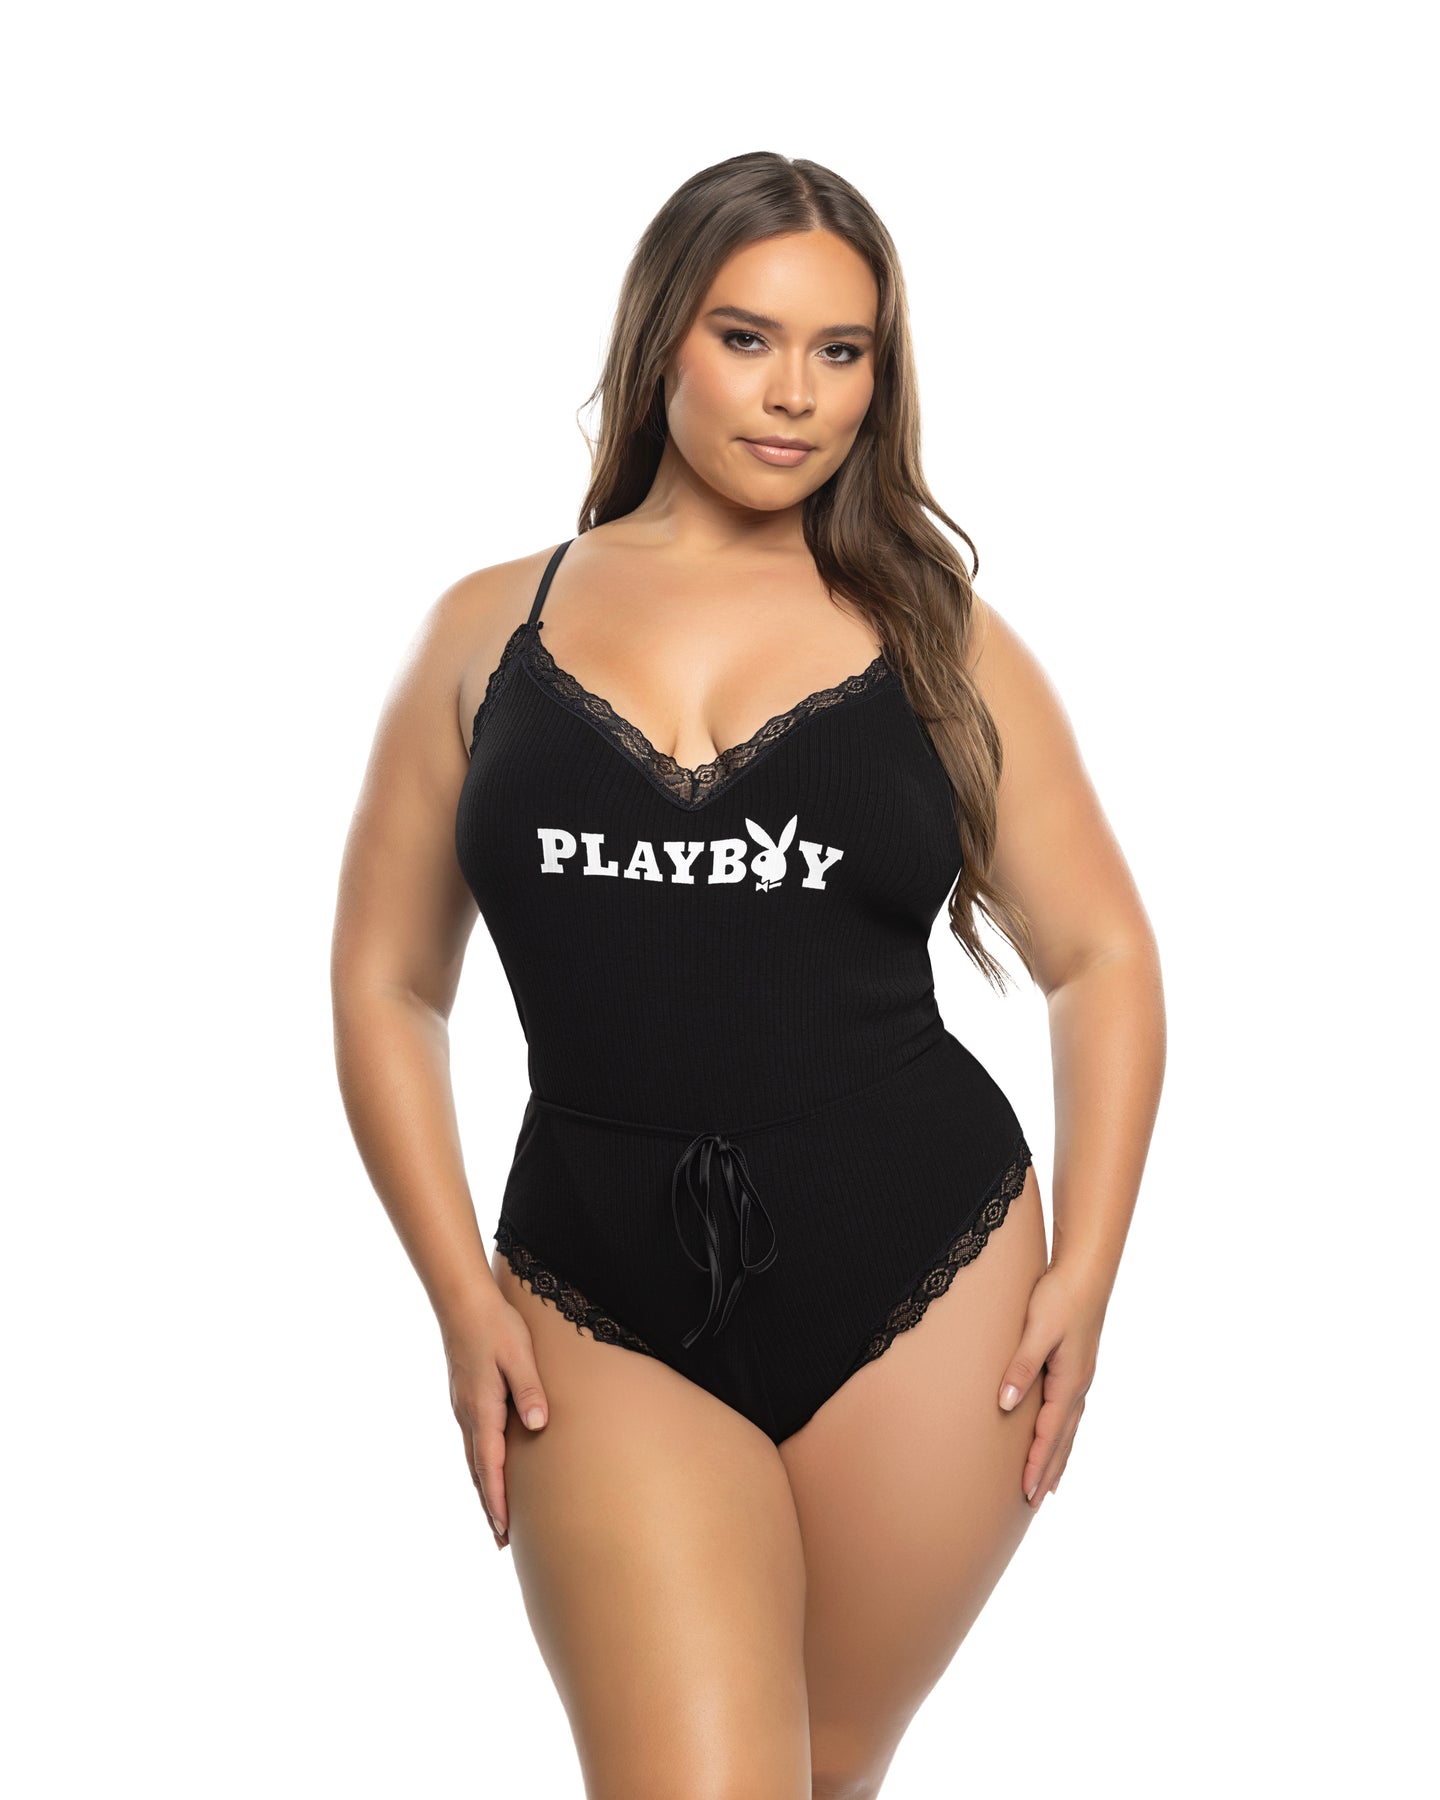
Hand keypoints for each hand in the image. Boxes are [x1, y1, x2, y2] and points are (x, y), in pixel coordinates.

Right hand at [442, 1295, 550, 1550]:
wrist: (462, 1302)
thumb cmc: (496, 1325)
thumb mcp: (520, 1355)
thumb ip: (530, 1390)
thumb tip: (537, 1425)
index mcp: (482, 1408)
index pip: (490, 1466)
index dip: (498, 1500)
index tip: (505, 1531)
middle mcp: (468, 1414)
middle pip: (477, 1471)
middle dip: (490, 1506)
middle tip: (502, 1541)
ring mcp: (463, 1407)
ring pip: (473, 1459)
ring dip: (484, 1489)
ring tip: (497, 1517)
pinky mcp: (465, 1398)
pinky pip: (472, 1442)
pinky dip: (479, 1466)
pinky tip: (487, 1470)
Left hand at [997, 1264, 1106, 1509]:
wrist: (1087, 1270)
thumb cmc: (1059, 1297)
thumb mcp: (1037, 1330)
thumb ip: (1021, 1367)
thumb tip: (1005, 1404)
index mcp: (1069, 1381)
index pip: (1049, 1433)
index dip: (1036, 1463)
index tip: (1025, 1492)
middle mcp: (1078, 1385)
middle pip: (1063, 1439)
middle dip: (1048, 1471)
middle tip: (1033, 1503)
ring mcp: (1081, 1377)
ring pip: (1069, 1429)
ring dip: (1058, 1457)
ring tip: (1048, 1485)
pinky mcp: (1078, 1367)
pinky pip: (1070, 1413)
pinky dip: (1063, 1435)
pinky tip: (1059, 1437)